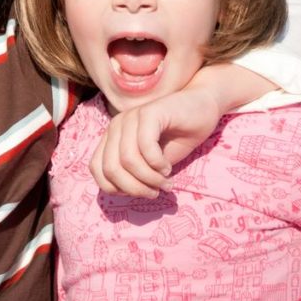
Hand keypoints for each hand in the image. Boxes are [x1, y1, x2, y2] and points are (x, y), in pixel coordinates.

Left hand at [89, 87, 222, 197]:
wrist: (203, 109)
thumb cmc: (177, 138)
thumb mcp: (150, 164)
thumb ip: (133, 175)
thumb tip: (124, 192)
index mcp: (111, 138)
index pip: (97, 169)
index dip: (117, 188)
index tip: (141, 191)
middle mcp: (116, 126)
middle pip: (110, 169)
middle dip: (134, 188)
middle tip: (156, 191)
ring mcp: (131, 117)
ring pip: (127, 160)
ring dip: (149, 179)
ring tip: (165, 182)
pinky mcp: (149, 112)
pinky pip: (145, 146)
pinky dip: (157, 164)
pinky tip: (168, 167)